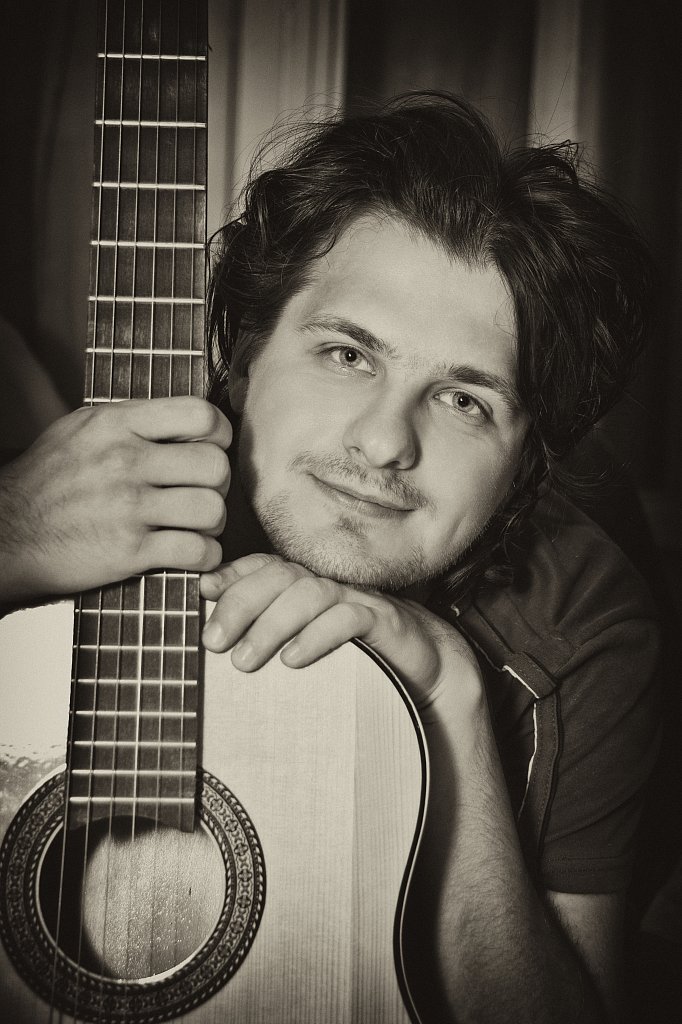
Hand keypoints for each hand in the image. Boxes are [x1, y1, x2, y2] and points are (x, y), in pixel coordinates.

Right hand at [0, 397, 230, 603]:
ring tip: (196, 527)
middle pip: (215, 465)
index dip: (219, 435)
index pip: (200, 414)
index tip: (211, 450)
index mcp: (115, 424)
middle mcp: (124, 460)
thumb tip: (188, 420)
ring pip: (212, 509)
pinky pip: (198, 551)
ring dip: (213, 524)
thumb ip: (133, 423)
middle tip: (204, 496)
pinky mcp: (129, 550)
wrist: (6, 534)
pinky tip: (191, 553)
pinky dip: (205, 556)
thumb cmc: (48, 483)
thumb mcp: (81, 431)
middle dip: (219, 486)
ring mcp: (127, 506)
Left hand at [200, 553, 480, 710]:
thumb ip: (270, 639)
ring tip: (243, 661)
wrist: (425, 666)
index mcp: (308, 585)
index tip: (200, 592)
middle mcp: (329, 585)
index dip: (231, 574)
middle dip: (241, 604)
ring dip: (271, 625)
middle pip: (280, 576)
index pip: (265, 566)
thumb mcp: (307, 646)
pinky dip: (317, 636)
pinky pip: (349, 618)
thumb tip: (218, 645)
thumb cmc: (358, 656)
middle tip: (212, 641)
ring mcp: (357, 600)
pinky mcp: (384, 621)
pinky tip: (294, 659)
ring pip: (309, 594)